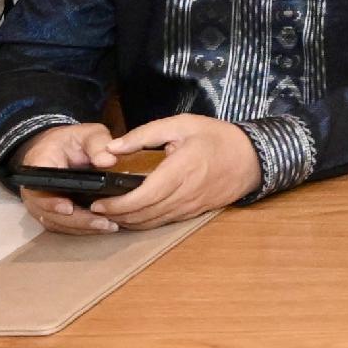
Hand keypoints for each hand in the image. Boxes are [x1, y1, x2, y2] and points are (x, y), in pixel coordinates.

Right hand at [4, 120, 126, 233]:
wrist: (57, 149)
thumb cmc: (72, 141)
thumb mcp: (87, 134)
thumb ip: (98, 144)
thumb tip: (109, 161)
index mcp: (38, 164)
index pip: (38, 185)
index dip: (51, 200)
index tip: (68, 207)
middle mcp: (33, 188)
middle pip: (48, 210)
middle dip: (76, 219)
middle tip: (103, 222)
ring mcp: (39, 203)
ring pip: (56, 222)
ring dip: (81, 227)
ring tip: (108, 226)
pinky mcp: (48, 213)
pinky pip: (62, 226)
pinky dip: (80, 229)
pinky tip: (102, 227)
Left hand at [87, 113, 259, 228]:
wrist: (252, 158)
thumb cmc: (216, 137)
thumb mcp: (181, 124)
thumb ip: (144, 134)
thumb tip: (112, 147)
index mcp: (181, 170)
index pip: (144, 196)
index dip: (119, 204)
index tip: (99, 202)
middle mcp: (185, 194)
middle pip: (145, 214)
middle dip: (117, 216)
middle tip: (95, 209)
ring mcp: (190, 206)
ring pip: (153, 223)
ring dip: (128, 222)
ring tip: (108, 215)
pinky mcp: (193, 212)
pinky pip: (164, 222)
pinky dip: (144, 223)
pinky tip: (131, 217)